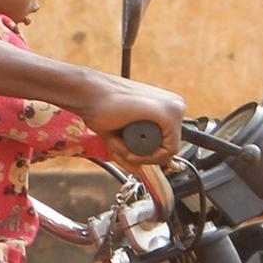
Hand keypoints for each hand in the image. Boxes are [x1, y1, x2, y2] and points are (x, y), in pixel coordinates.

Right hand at [70, 75, 186, 164]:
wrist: (88, 93)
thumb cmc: (100, 107)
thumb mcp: (119, 135)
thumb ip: (128, 152)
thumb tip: (138, 170)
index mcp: (167, 106)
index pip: (168, 142)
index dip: (146, 155)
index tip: (125, 149)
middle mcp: (174, 105)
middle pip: (168, 148)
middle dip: (142, 156)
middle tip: (119, 145)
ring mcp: (173, 108)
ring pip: (167, 152)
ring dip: (140, 156)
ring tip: (119, 141)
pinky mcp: (169, 114)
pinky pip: (167, 150)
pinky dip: (147, 156)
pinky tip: (127, 144)